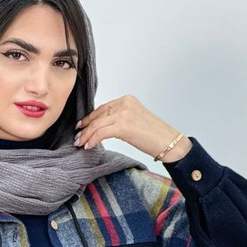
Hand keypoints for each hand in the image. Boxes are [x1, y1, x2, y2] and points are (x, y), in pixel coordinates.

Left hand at [73, 94, 192, 162]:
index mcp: (127, 99)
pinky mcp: (123, 126)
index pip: (102, 108)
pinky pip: (101, 133)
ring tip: (80, 143)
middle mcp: (124, 103)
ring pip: (97, 124)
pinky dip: (92, 140)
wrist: (168, 142)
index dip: (90, 118)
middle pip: (98, 115)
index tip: (81, 127)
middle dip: (85, 127)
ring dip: (86, 135)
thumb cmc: (154, 135)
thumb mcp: (134, 121)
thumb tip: (101, 127)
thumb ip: (118, 118)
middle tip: (77, 137)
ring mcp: (124, 113)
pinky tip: (89, 146)